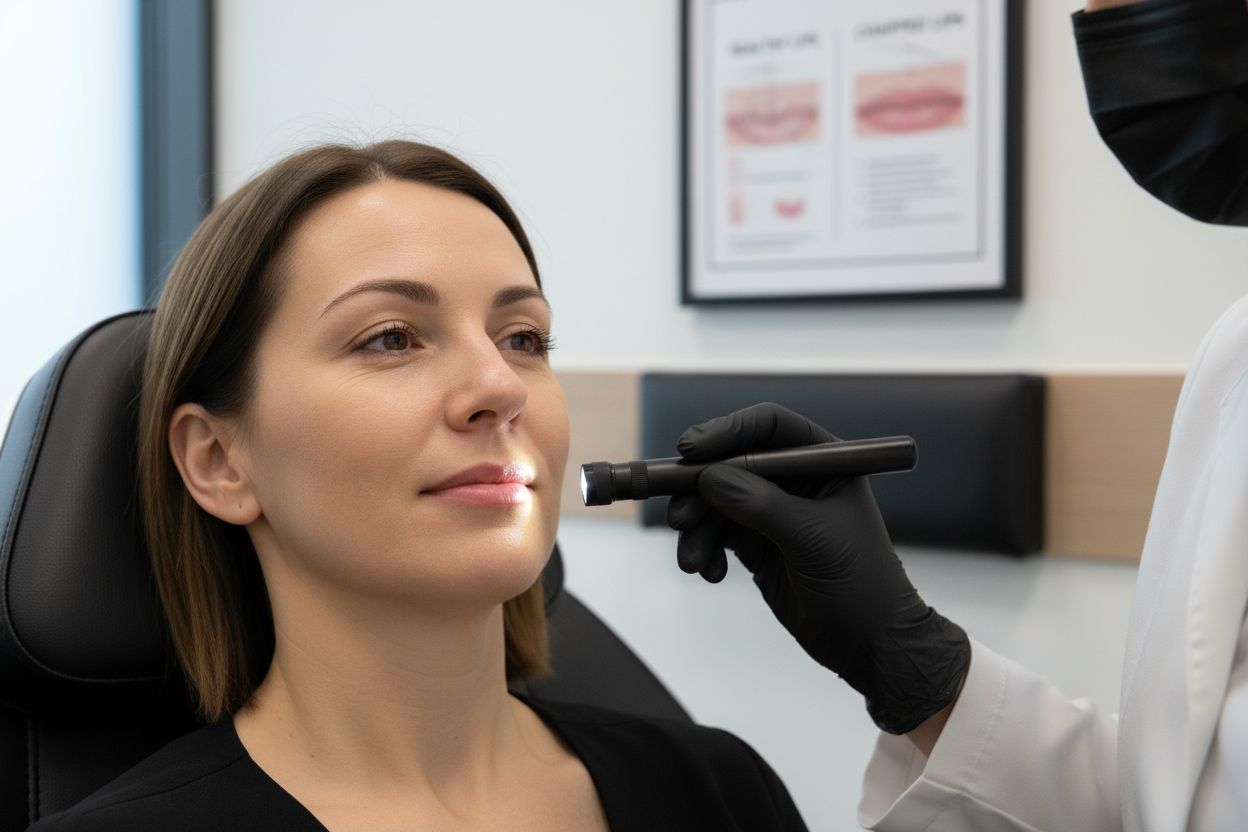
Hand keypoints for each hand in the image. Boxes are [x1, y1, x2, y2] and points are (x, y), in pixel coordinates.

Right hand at [665, 403, 969, 733]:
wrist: (868, 645)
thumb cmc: (859, 583)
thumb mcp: (812, 539)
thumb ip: (761, 505)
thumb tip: (709, 478)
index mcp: (824, 462)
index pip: (769, 427)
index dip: (727, 431)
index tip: (690, 450)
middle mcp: (795, 480)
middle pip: (732, 463)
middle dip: (700, 489)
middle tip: (679, 517)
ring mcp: (773, 512)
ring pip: (716, 501)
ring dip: (697, 528)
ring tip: (691, 561)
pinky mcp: (757, 544)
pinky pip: (716, 534)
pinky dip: (705, 549)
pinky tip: (711, 573)